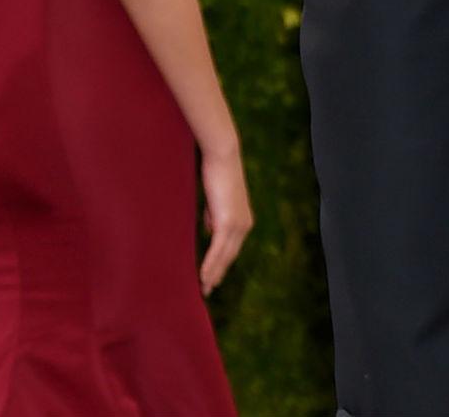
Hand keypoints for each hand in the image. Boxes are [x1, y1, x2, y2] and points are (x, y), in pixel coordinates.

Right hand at [198, 144, 251, 295]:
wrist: (223, 157)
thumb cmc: (217, 175)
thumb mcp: (216, 201)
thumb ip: (214, 217)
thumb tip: (210, 230)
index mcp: (243, 221)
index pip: (232, 249)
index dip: (221, 265)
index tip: (212, 279)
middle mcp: (244, 225)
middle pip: (230, 257)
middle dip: (218, 274)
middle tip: (207, 291)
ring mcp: (238, 224)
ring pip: (225, 256)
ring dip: (213, 273)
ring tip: (203, 288)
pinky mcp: (229, 221)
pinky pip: (218, 249)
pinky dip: (211, 264)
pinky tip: (203, 276)